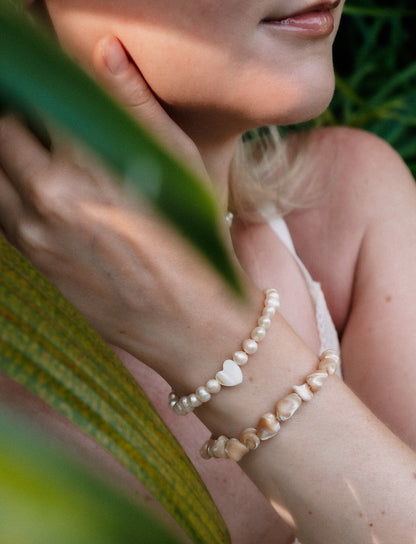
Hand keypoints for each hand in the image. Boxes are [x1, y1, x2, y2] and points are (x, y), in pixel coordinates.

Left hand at [0, 37, 256, 386]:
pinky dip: (11, 186)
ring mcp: (33, 234)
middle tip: (44, 113)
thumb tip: (104, 50)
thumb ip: (137, 105)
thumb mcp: (180, 168)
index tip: (53, 72)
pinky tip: (45, 186)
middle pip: (1, 130)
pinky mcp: (33, 260)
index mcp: (88, 165)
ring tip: (44, 149)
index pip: (39, 93)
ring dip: (10, 150)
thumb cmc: (197, 245)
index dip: (41, 73)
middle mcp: (48, 198)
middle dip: (19, 112)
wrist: (190, 326)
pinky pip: (2, 209)